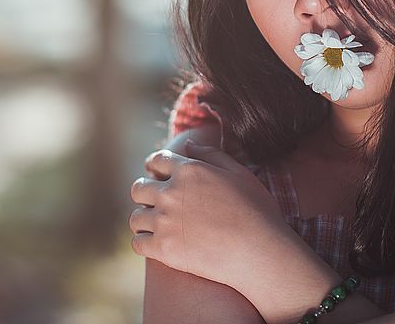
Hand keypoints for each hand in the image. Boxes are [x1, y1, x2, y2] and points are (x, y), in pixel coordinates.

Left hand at [129, 141, 295, 290]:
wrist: (259, 251)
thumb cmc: (256, 210)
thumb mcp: (239, 173)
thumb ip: (211, 154)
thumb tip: (188, 144)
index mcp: (189, 170)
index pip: (157, 160)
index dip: (156, 166)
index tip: (157, 174)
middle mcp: (171, 192)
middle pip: (139, 188)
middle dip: (146, 193)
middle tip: (157, 202)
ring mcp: (165, 221)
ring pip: (136, 217)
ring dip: (144, 219)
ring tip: (157, 225)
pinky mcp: (163, 249)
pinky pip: (138, 243)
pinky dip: (144, 243)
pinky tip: (157, 244)